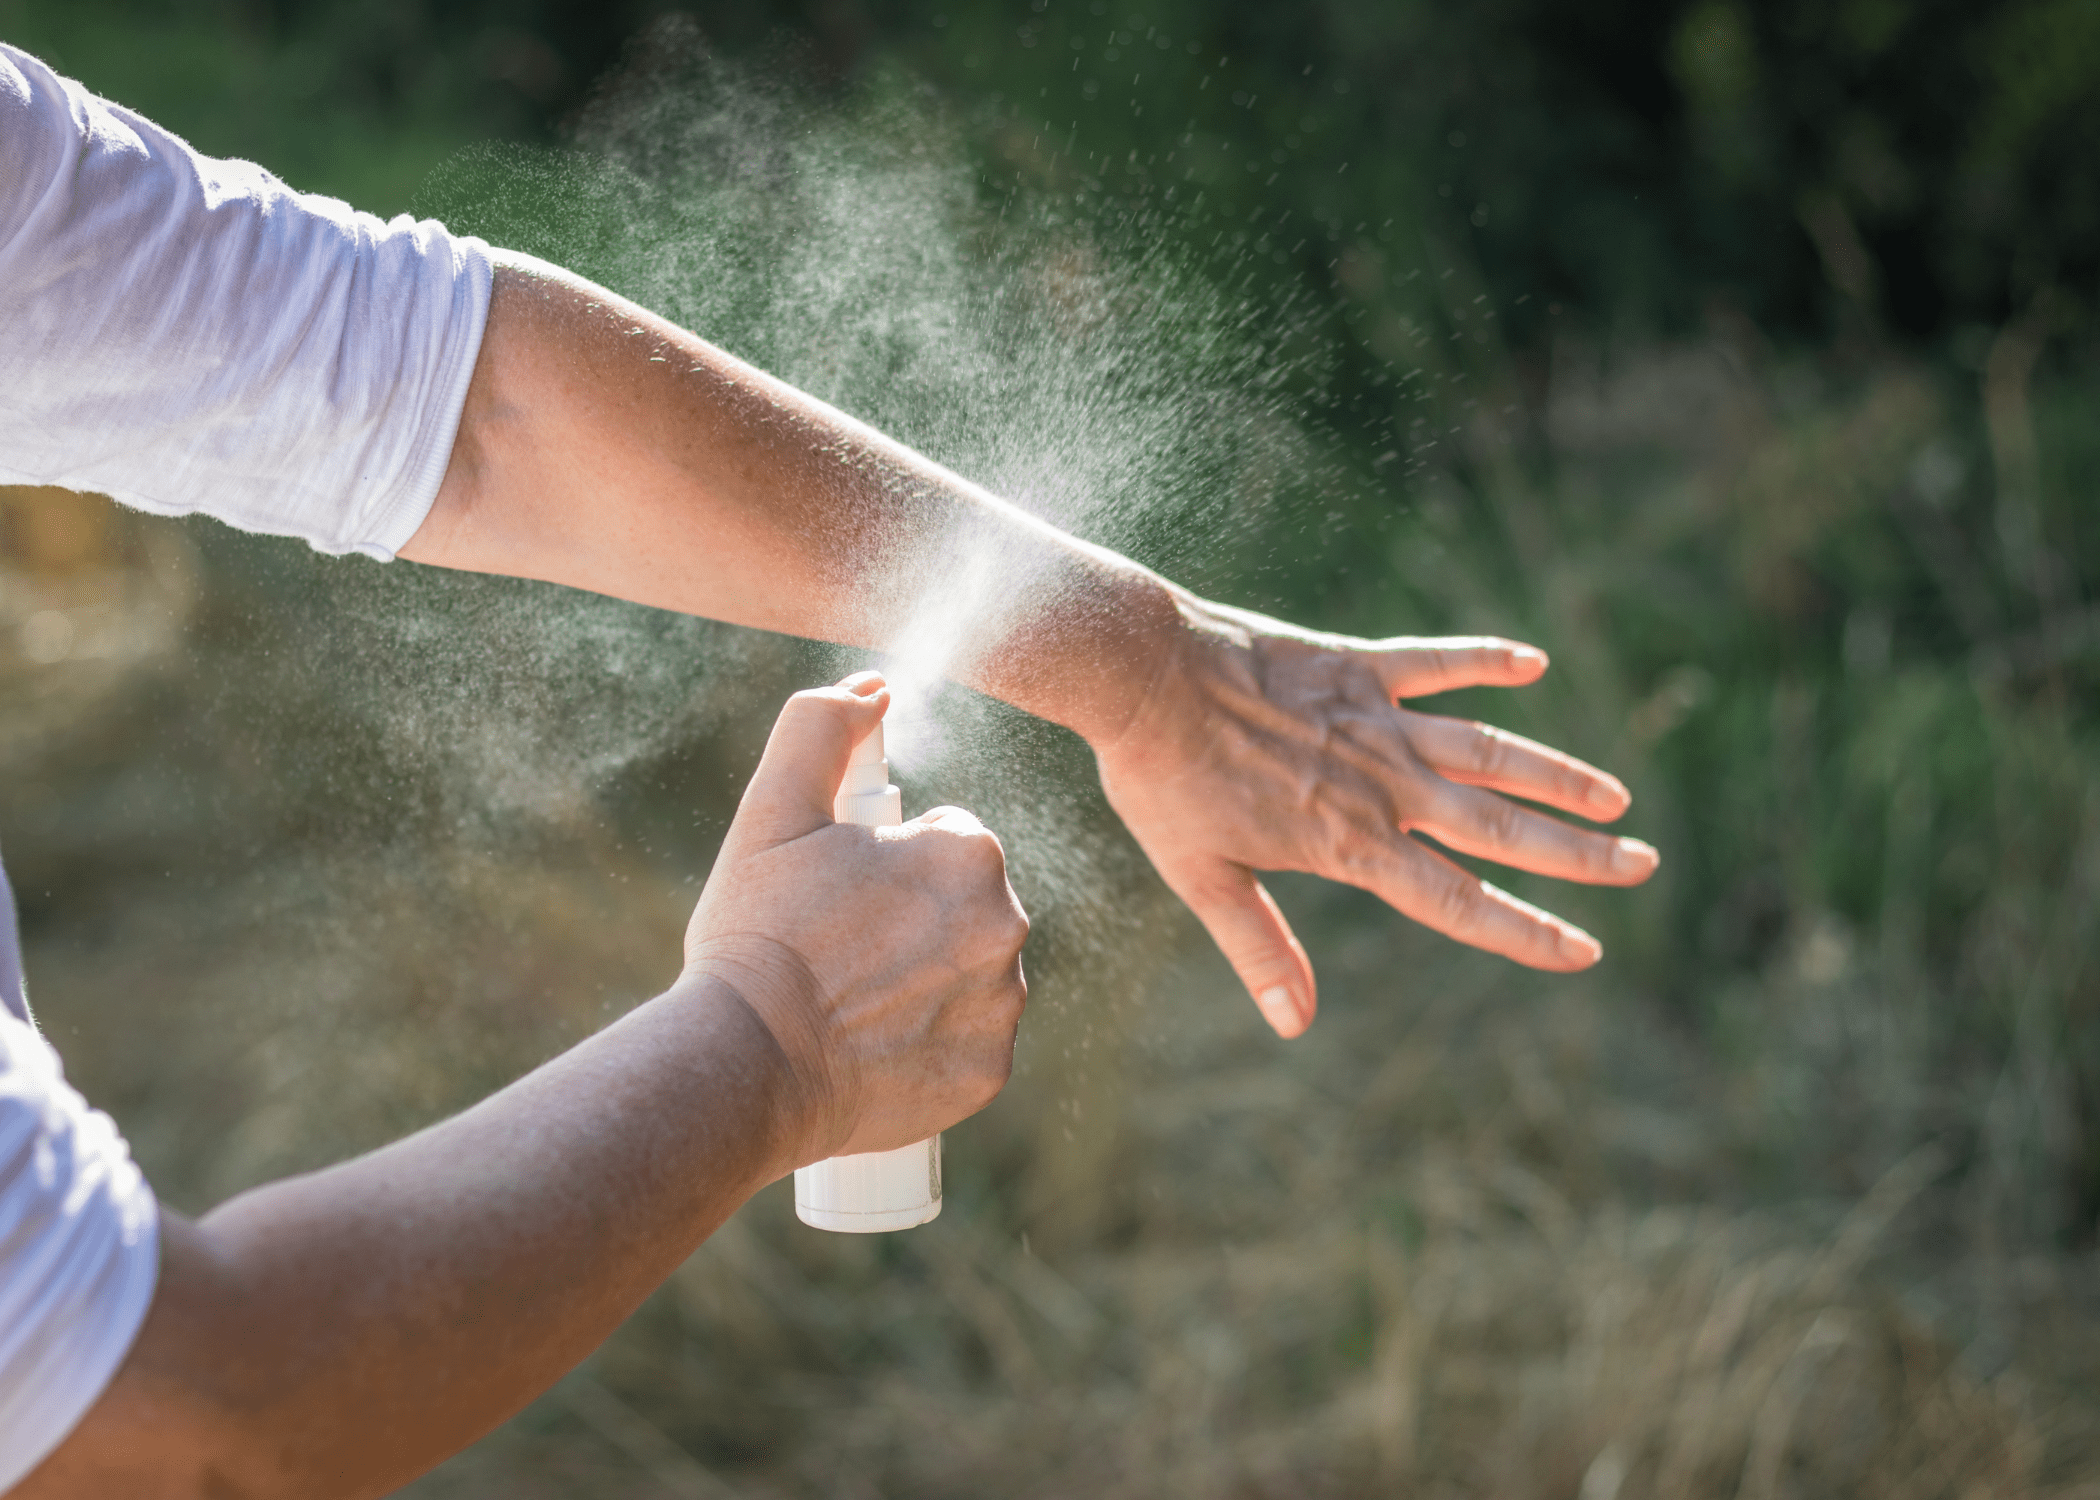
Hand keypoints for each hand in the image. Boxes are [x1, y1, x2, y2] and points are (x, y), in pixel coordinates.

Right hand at [684, 672, 1029, 1162]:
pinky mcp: (988, 1072)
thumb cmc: (758, 931)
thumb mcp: (773, 809)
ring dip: (928, 979)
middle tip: (839, 949)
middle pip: (964, 908)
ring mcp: (1002, 1006)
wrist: (747, 1063)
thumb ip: (822, 726)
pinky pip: (969, 1043)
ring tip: (852, 1000)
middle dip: (912, 920)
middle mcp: (1007, 926)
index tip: (839, 894)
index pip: (945, 840)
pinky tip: (874, 1046)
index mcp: (969, 852)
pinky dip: (931, 1044)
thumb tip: (872, 687)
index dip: (886, 864)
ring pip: (972, 974)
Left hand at [1094, 596, 1658, 1038]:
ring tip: (1616, 795)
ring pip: (1491, 750)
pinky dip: (1486, 660)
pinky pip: (1437, 662)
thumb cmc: (1162, 779)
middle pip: (1502, 826)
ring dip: (1557, 772)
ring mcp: (1377, 720)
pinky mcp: (1359, 665)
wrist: (1141, 672)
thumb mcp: (1201, 876)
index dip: (1526, 930)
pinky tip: (1534, 661)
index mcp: (1350, 843)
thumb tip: (1294, 1024)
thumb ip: (1258, 947)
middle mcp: (1382, 784)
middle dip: (1578, 853)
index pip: (1459, 900)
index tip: (1586, 949)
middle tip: (1643, 865)